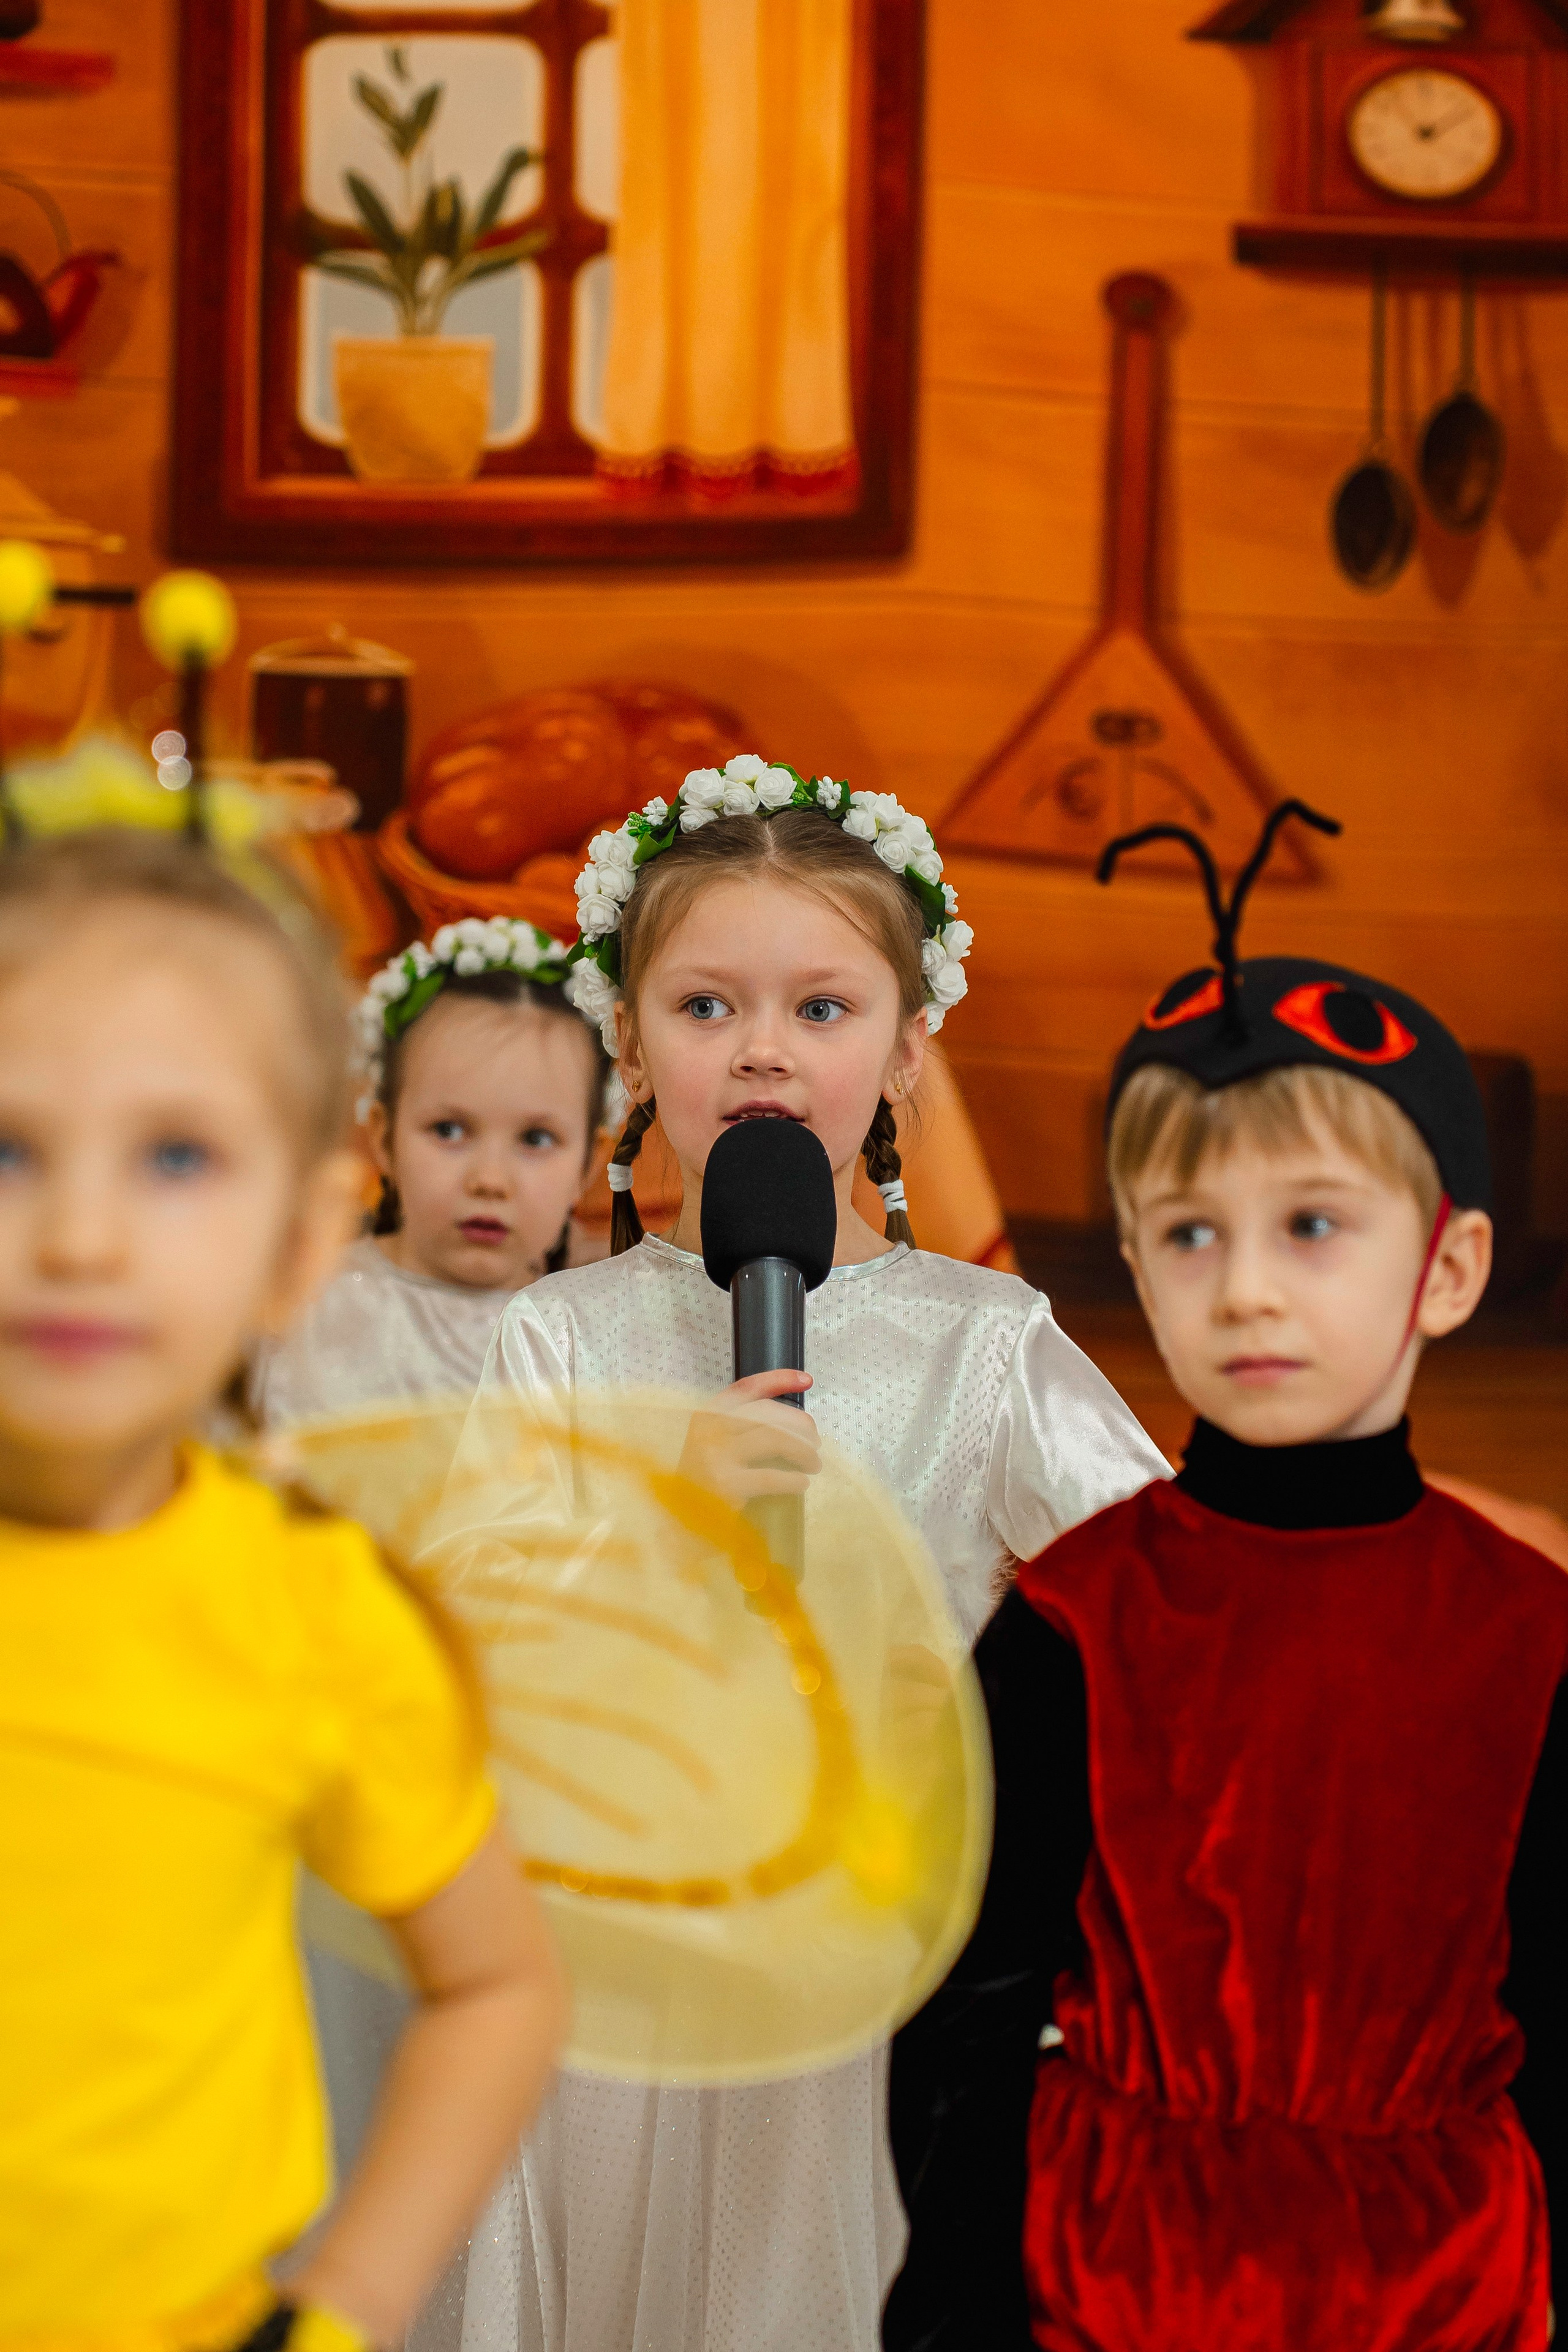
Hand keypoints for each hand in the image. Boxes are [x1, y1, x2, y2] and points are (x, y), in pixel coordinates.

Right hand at [678, 1368, 820, 1510]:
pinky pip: (772, 1476)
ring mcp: (716, 1457)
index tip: (807, 1380)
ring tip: (814, 1465)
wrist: (678, 1522)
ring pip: (774, 1438)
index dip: (779, 1379)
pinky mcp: (726, 1486)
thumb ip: (741, 1429)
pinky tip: (801, 1484)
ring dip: (803, 1450)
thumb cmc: (702, 1483)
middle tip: (816, 1442)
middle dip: (800, 1423)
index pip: (747, 1388)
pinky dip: (793, 1480)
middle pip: (768, 1412)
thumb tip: (793, 1424)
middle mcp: (710, 1430)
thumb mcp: (713, 1446)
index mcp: (707, 1416)